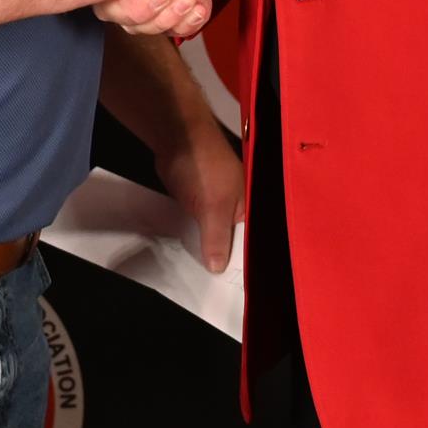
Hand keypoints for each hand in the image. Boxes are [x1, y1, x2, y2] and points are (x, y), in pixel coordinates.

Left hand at [153, 117, 242, 274]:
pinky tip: (187, 256)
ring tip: (200, 280)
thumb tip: (218, 269)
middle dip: (223, 259)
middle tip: (214, 291)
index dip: (244, 261)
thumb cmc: (204, 166)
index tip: (233, 288)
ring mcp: (215, 203)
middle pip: (233, 240)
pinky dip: (194, 237)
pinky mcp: (197, 201)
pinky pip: (198, 225)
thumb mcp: (213, 207)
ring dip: (206, 250)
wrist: (175, 135)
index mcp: (249, 205)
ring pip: (213, 233)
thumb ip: (217, 238)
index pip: (252, 241)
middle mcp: (236, 206)